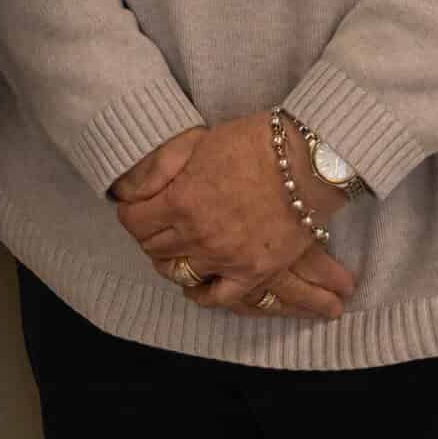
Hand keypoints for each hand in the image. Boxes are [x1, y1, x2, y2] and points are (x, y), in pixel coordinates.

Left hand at [115, 113, 354, 312]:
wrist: (306, 161)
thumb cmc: (253, 142)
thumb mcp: (198, 142)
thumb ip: (161, 167)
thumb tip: (132, 190)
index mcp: (181, 200)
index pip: (134, 221)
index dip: (131, 211)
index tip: (138, 206)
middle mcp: (198, 235)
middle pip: (153, 247)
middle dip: (149, 233)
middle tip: (158, 222)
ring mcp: (225, 258)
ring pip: (179, 272)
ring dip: (171, 260)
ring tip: (176, 247)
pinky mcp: (253, 272)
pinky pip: (217, 297)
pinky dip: (202, 293)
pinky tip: (197, 283)